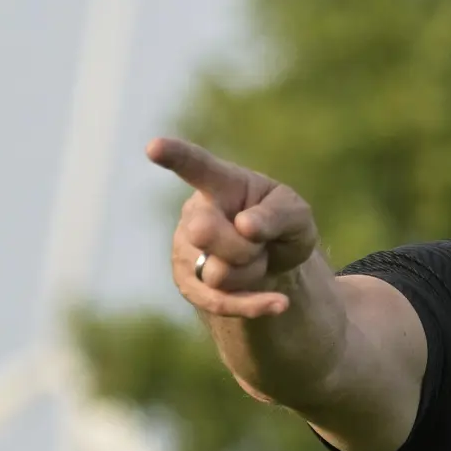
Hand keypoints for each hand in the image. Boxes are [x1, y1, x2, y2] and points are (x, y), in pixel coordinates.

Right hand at [147, 137, 318, 318]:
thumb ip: (277, 215)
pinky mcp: (189, 284)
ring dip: (252, 272)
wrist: (276, 261)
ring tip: (255, 258)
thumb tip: (245, 227)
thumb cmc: (281, 224)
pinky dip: (254, 304)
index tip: (154, 147)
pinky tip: (279, 303)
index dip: (175, 155)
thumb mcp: (296, 215)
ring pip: (218, 274)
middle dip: (244, 245)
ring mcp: (186, 249)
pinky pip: (219, 302)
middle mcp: (195, 213)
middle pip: (206, 233)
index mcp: (221, 183)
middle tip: (259, 240)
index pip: (196, 165)